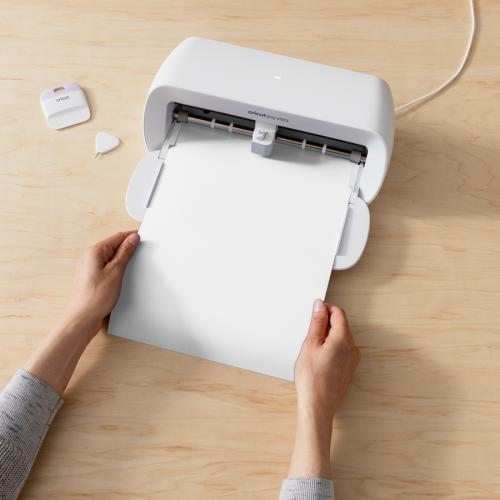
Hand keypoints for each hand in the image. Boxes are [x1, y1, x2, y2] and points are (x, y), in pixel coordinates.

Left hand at [65, 231, 139, 336]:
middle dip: (127, 249)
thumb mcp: (116, 272)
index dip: (132, 236)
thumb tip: (132, 238)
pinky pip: (106, 266)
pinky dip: (116, 269)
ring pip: (110, 257)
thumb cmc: (95, 298)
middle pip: (113, 246)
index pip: (117, 237)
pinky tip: (120, 277)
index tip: (143, 238)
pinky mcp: (91, 277)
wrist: (82, 319)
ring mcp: (89, 267)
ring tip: (128, 269)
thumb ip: (125, 253)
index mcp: (94, 251)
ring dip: (121, 260)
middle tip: (139, 255)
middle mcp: (88, 257)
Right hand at [288, 299, 359, 477]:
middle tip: (309, 331)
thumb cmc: (312, 378)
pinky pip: (342, 350)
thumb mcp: (310, 344)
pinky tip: (318, 357)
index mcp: (343, 338)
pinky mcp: (348, 368)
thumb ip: (317, 322)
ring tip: (312, 347)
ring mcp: (352, 359)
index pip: (338, 313)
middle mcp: (352, 347)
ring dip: (328, 335)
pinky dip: (331, 347)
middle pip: (341, 325)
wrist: (318, 405)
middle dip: (326, 323)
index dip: (325, 309)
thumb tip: (320, 306)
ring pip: (341, 337)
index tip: (314, 311)